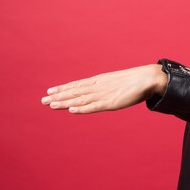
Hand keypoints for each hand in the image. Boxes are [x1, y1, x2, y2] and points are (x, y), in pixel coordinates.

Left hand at [41, 64, 167, 113]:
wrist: (147, 78)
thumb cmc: (133, 81)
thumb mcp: (116, 83)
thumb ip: (107, 87)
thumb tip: (100, 91)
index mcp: (99, 81)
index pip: (77, 85)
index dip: (63, 88)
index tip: (49, 91)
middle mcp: (98, 87)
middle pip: (75, 92)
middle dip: (58, 96)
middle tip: (42, 100)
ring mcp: (103, 95)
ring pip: (80, 99)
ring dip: (65, 102)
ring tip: (51, 104)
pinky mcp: (111, 103)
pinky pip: (93, 107)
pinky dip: (82, 109)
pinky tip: (72, 110)